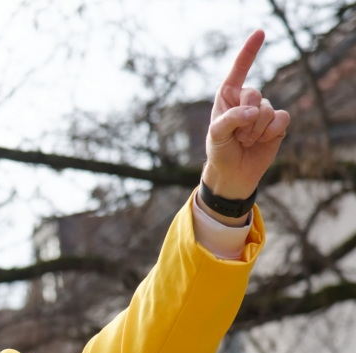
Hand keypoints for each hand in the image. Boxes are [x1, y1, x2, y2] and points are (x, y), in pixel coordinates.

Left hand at [202, 30, 290, 201]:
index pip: (238, 69)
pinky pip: (281, 118)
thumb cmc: (220, 150)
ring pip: (267, 110)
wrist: (234, 173)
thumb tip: (254, 111)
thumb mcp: (217, 134)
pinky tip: (262, 141)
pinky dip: (271, 132)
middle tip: (236, 135)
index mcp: (227, 96)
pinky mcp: (277, 122)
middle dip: (244, 118)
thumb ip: (231, 119)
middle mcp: (247, 99)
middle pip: (254, 94)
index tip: (260, 32)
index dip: (249, 51)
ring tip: (246, 140)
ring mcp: (263, 110)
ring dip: (254, 130)